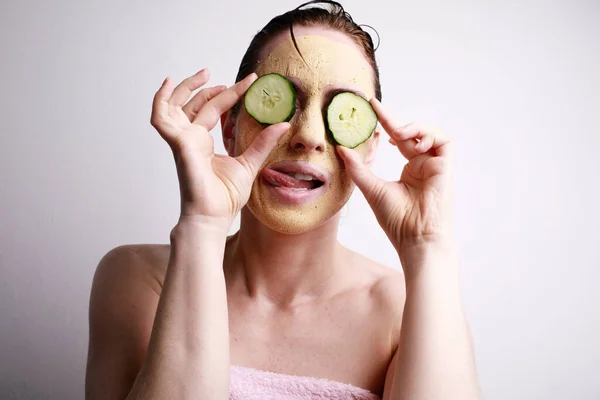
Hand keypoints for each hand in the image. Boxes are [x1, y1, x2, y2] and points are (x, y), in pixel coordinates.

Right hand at [151, 69, 289, 223]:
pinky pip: (161, 119)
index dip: (230, 94)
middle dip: (207, 87)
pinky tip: (168, 85)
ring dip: (186, 88)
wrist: (213, 217)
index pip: (216, 110)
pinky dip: (160, 101)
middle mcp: (191, 139)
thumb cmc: (224, 197)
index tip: (250, 82)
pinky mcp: (179, 144)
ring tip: (204, 74)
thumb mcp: (250, 163)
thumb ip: (262, 143)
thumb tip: (283, 124)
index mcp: (204, 142)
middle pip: (195, 104)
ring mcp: (183, 140)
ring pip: (175, 106)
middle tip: (224, 77)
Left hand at [336, 98, 453, 257]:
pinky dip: (429, 136)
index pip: (397, 139)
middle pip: (411, 132)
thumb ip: (358, 168)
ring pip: (430, 132)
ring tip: (395, 133)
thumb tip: (341, 148)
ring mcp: (436, 165)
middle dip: (393, 119)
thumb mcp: (371, 189)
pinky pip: (444, 141)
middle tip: (374, 106)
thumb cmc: (397, 220)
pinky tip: (413, 143)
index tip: (370, 108)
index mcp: (410, 169)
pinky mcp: (447, 167)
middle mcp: (424, 164)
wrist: (415, 238)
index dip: (386, 122)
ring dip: (412, 128)